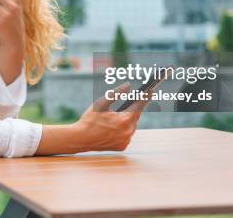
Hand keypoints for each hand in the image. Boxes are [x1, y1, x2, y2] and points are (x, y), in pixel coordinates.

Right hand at [35, 83, 153, 154]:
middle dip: (133, 109)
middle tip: (134, 99)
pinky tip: (116, 126)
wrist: (80, 139)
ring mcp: (126, 141)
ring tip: (123, 112)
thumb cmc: (89, 119)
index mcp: (124, 120)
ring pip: (131, 126)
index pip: (139, 105)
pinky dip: (123, 129)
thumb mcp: (101, 103)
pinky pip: (127, 135)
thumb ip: (116, 93)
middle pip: (135, 116)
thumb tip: (128, 86)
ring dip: (128, 120)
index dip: (146, 96)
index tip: (152, 89)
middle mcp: (128, 132)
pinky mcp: (122, 146)